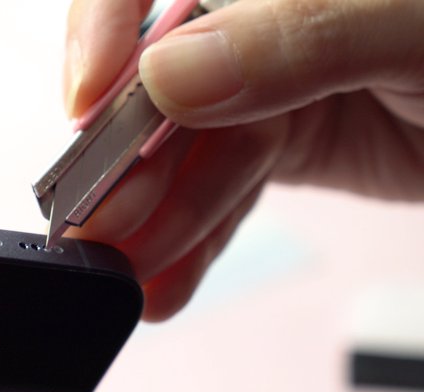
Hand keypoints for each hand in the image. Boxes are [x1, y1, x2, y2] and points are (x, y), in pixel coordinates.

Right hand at [63, 0, 423, 319]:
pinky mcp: (284, 138)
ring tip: (129, 277)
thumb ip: (296, 37)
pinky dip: (192, 240)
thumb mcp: (415, 27)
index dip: (104, 30)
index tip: (88, 103)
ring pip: (186, 152)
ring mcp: (269, 80)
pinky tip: (165, 279)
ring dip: (153, 221)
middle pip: (156, 81)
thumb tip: (168, 71)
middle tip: (96, 230)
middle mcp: (260, 16)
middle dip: (125, 162)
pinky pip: (221, 191)